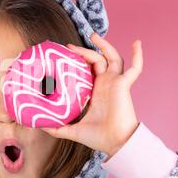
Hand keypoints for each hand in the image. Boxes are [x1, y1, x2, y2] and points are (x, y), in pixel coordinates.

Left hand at [41, 32, 142, 157]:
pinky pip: (135, 68)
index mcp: (95, 92)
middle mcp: (105, 84)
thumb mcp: (71, 130)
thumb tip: (39, 125)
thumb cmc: (97, 137)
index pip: (87, 70)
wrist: (114, 142)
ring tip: (93, 35)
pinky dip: (138, 56)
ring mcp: (115, 83)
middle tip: (70, 45)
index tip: (65, 54)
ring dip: (104, 45)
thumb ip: (56, 128)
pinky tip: (137, 43)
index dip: (78, 61)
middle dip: (85, 50)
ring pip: (111, 58)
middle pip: (97, 60)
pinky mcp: (124, 84)